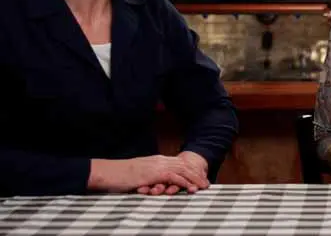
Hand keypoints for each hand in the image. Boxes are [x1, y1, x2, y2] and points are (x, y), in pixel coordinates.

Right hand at [88, 154, 209, 194]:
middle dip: (196, 175)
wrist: (108, 172)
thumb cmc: (120, 176)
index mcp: (157, 160)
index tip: (199, 178)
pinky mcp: (153, 173)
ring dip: (194, 179)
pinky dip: (183, 182)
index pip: (178, 164)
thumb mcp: (139, 176)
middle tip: (206, 184)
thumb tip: (157, 186)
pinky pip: (173, 177)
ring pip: (182, 171)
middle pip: (183, 166)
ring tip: (203, 187)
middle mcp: (159, 160)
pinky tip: (190, 188)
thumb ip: (151, 178)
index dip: (190, 171)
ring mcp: (157, 165)